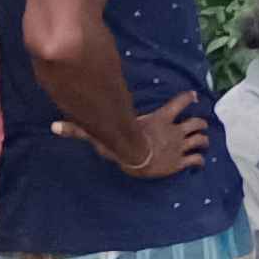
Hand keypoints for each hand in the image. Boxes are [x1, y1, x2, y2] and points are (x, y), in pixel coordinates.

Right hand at [66, 95, 208, 181]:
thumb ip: (81, 130)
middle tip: (201, 125)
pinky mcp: (181, 161)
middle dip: (200, 124)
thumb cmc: (121, 145)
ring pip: (201, 139)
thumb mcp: (104, 134)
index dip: (187, 99)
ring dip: (204, 140)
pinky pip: (196, 159)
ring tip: (204, 141)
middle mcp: (174, 131)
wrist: (136, 160)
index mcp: (160, 119)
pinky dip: (200, 160)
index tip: (194, 96)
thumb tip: (53, 126)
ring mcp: (180, 146)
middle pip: (197, 122)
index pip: (179, 103)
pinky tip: (199, 162)